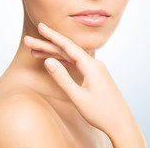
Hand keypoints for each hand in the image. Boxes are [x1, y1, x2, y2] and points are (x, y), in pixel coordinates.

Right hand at [23, 22, 146, 147]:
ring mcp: (95, 69)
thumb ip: (62, 78)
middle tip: (28, 41)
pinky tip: (52, 61)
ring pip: (70, 58)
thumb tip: (48, 61)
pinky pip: (76, 65)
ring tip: (34, 52)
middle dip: (47, 45)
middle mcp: (94, 64)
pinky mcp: (94, 75)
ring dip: (53, 54)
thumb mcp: (78, 97)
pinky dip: (63, 63)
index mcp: (91, 66)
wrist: (121, 122)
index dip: (52, 36)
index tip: (40, 26)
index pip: (68, 46)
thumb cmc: (101, 112)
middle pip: (67, 51)